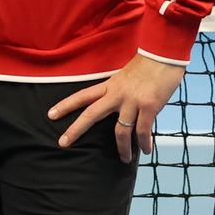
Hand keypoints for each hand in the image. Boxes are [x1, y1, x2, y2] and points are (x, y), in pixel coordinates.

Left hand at [49, 53, 186, 162]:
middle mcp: (116, 94)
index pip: (82, 96)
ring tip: (124, 159)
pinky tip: (146, 151)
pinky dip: (144, 142)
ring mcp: (132, 101)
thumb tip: (120, 106)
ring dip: (122, 147)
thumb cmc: (147, 65)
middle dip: (75, 130)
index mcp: (109, 85)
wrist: (164, 55)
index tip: (50, 114)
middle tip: (63, 143)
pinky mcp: (149, 106)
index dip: (66, 105)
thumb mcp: (125, 76)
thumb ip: (119, 91)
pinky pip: (143, 130)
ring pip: (120, 130)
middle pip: (91, 114)